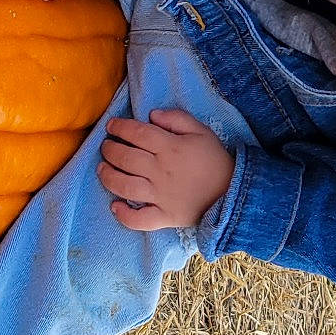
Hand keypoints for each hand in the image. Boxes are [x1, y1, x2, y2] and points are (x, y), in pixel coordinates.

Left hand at [98, 109, 234, 230]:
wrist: (233, 192)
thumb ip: (177, 118)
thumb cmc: (214, 159)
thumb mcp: (201, 131)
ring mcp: (161, 196)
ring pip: (125, 186)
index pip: (137, 133)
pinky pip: (140, 219)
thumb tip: (151, 115)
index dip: (120, 127)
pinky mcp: (164, 216)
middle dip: (110, 150)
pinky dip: (125, 215)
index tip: (111, 126)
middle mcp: (161, 171)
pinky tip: (115, 206)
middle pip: (126, 158)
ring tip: (102, 169)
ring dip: (109, 177)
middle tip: (106, 146)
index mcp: (170, 148)